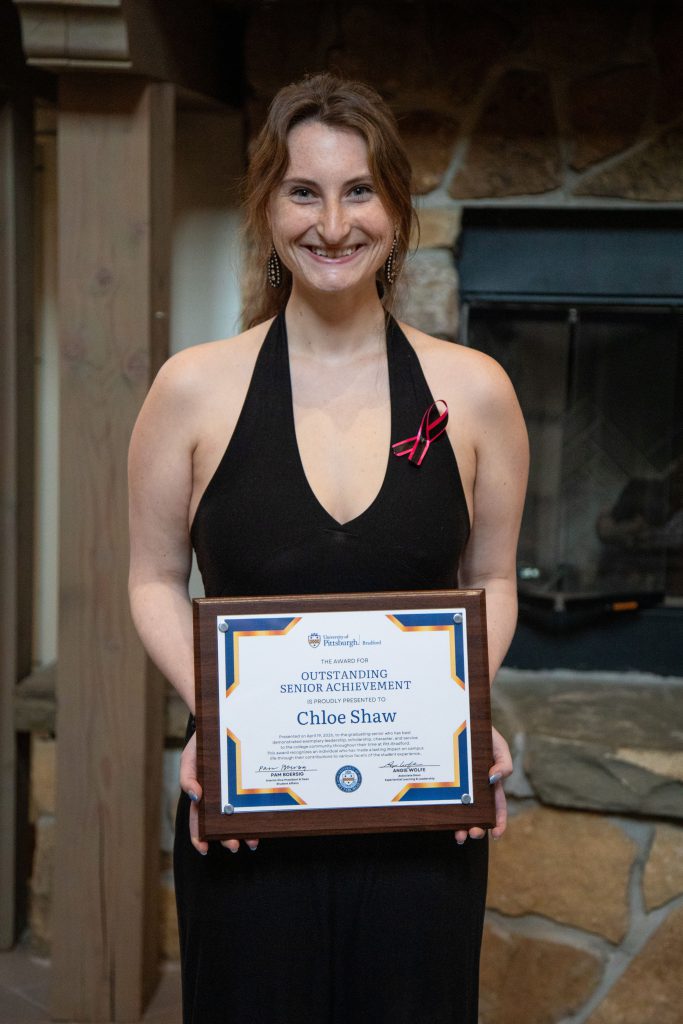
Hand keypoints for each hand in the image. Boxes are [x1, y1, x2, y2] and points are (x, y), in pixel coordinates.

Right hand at [180, 731, 258, 853]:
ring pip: (240, 817)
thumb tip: (195, 796)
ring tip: (252, 842)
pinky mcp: (249, 784)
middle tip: (234, 846)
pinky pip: (253, 801)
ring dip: (245, 832)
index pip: (198, 821)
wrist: (221, 723)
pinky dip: (257, 813)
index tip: (204, 849)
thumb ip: (187, 778)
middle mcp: (219, 797)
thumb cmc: (200, 744)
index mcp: (202, 795)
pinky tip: (263, 820)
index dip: (199, 837)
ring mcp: (235, 791)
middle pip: (221, 823)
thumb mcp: (188, 760)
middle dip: (226, 838)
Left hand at [454, 725, 511, 844]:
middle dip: (479, 829)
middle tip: (474, 833)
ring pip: (461, 813)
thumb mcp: (499, 745)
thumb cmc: (483, 733)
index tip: (496, 835)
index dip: (499, 823)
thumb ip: (505, 762)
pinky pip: (444, 800)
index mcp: (490, 783)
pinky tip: (443, 820)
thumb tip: (494, 779)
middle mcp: (474, 789)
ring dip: (462, 827)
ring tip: (460, 835)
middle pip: (478, 815)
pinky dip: (445, 814)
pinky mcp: (444, 783)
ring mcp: (458, 787)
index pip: (497, 807)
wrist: (460, 719)